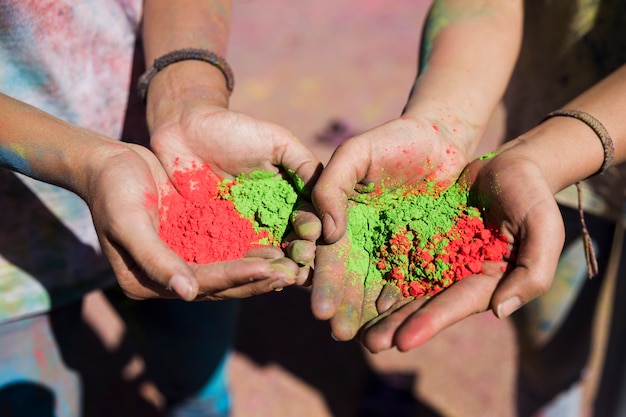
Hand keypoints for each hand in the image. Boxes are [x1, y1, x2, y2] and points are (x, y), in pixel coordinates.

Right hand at [84, 141, 300, 300]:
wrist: (110, 164)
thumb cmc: (113, 191)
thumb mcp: (129, 223)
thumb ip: (156, 259)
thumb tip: (188, 294)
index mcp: (147, 283)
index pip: (200, 284)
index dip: (236, 277)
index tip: (270, 270)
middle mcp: (169, 277)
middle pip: (220, 284)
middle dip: (257, 279)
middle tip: (292, 273)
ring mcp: (183, 259)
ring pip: (229, 269)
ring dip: (260, 268)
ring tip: (292, 263)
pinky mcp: (195, 240)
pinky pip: (228, 249)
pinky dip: (252, 249)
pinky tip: (278, 244)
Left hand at [149, 103, 322, 282]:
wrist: (186, 129)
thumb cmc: (236, 130)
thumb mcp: (278, 143)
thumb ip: (305, 167)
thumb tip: (333, 198)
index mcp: (288, 200)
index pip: (307, 221)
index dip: (312, 230)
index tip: (314, 236)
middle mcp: (269, 221)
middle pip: (288, 245)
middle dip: (296, 257)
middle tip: (300, 266)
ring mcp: (241, 232)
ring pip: (262, 256)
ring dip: (272, 268)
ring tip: (280, 278)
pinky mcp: (212, 239)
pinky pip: (227, 257)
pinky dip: (239, 269)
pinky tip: (248, 276)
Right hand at [310, 115, 473, 338]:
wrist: (439, 139)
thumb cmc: (392, 141)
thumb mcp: (354, 154)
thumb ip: (332, 186)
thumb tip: (327, 231)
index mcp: (342, 221)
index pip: (329, 257)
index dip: (323, 283)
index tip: (318, 310)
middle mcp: (365, 240)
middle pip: (352, 279)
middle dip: (344, 307)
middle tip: (339, 334)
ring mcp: (394, 248)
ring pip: (380, 285)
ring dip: (373, 314)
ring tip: (369, 341)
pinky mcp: (425, 251)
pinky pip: (416, 278)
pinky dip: (408, 299)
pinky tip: (402, 318)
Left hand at [359, 142, 564, 351]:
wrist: (510, 165)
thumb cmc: (532, 196)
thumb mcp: (543, 228)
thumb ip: (532, 272)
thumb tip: (500, 311)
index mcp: (488, 281)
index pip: (457, 305)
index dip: (430, 323)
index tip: (402, 343)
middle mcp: (459, 275)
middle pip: (425, 304)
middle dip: (397, 325)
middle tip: (369, 345)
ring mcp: (439, 256)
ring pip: (406, 285)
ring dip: (381, 306)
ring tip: (354, 327)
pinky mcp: (422, 237)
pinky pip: (397, 254)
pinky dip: (378, 270)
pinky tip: (354, 283)